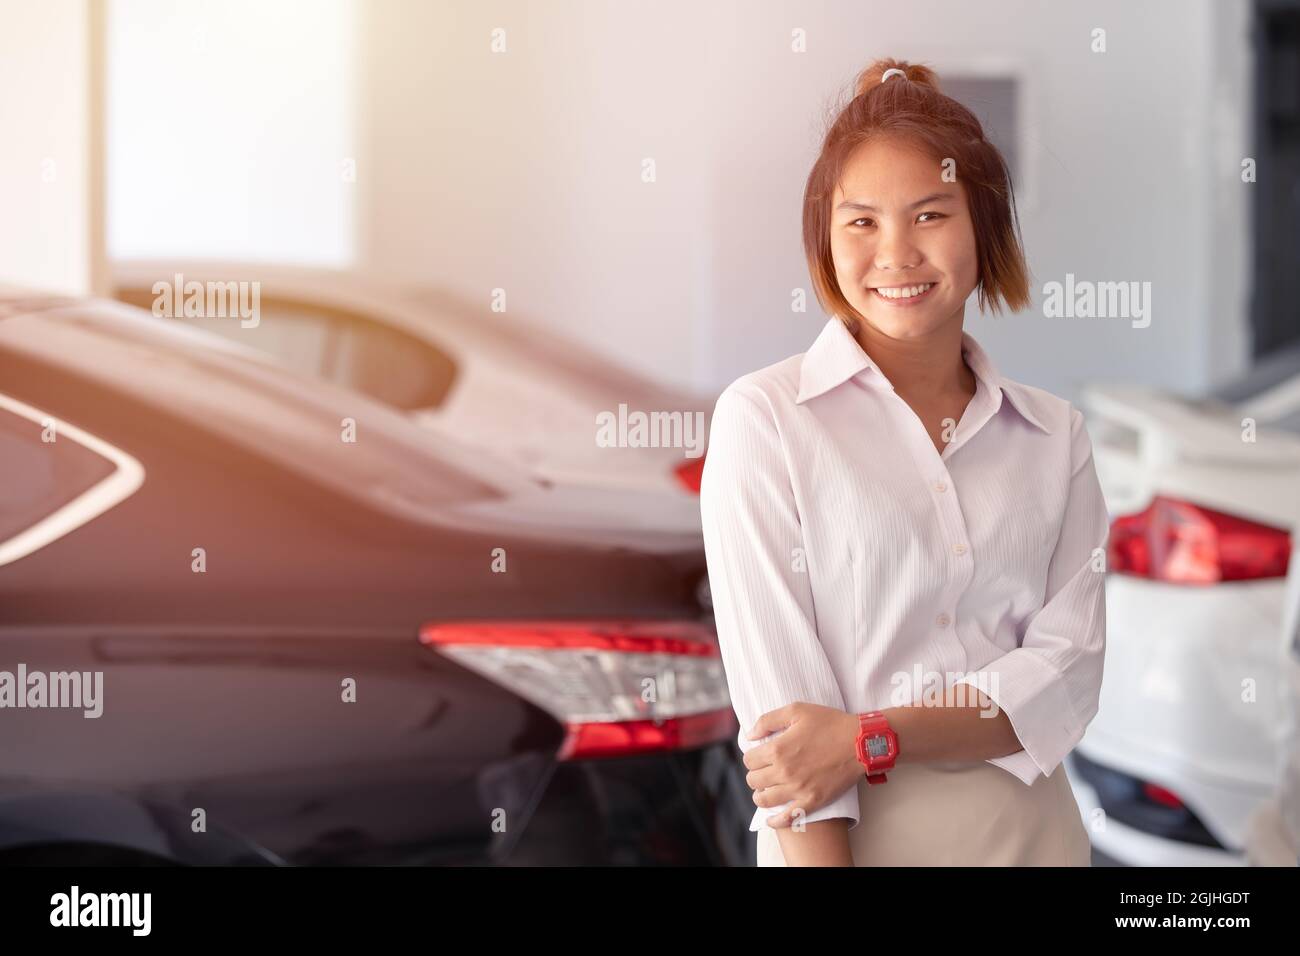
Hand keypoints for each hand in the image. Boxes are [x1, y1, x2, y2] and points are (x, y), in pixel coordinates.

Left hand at [743, 702, 861, 828]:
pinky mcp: (812, 801)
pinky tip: (772, 818)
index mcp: (778, 749)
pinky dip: (775, 821)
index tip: (760, 755)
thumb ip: (768, 720)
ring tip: (766, 789)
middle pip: (753, 780)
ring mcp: (798, 789)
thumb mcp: (797, 710)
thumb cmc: (830, 723)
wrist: (860, 743)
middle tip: (764, 770)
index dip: (752, 756)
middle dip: (756, 774)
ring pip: (764, 800)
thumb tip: (750, 735)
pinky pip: (787, 818)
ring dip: (761, 794)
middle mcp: (784, 771)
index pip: (749, 760)